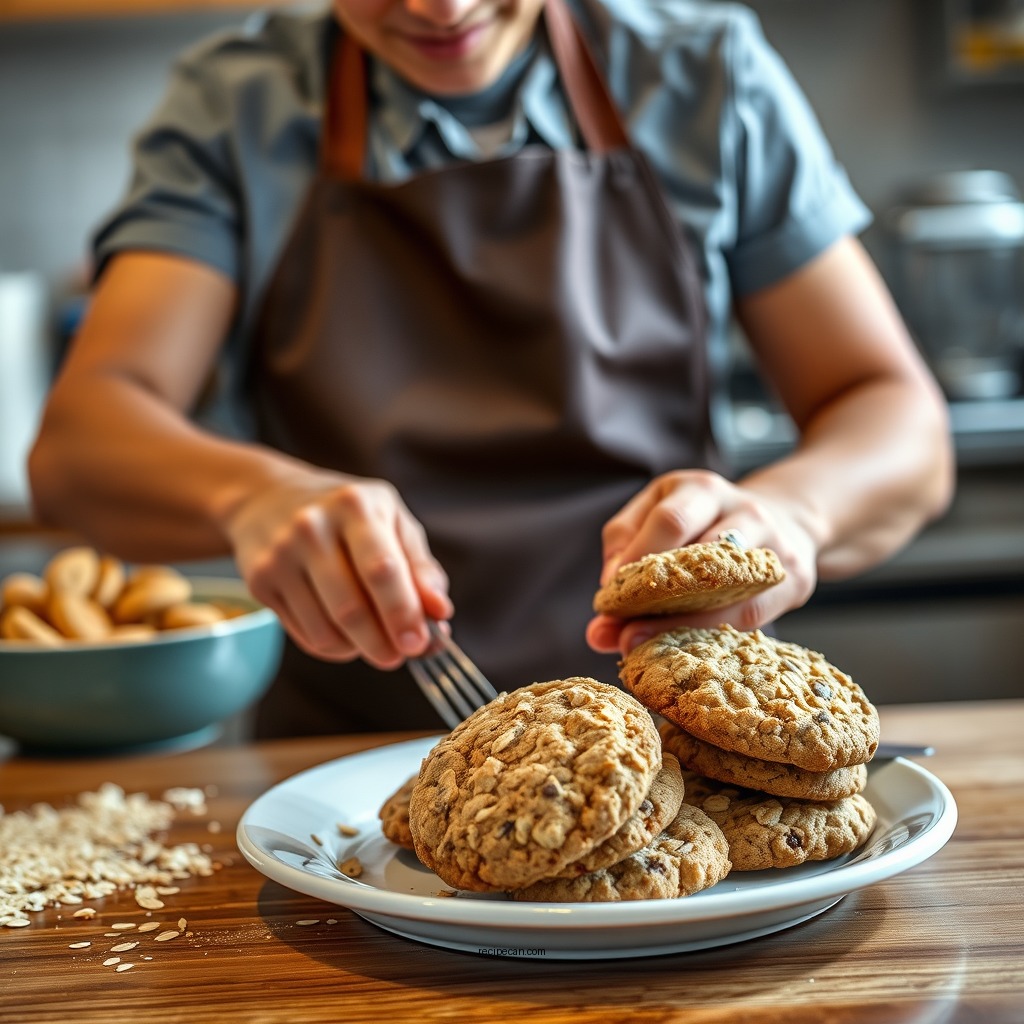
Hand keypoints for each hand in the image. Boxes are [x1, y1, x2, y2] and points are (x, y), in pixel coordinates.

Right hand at [223, 471, 451, 668]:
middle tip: (399, 656)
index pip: (381, 569)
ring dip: (358, 649)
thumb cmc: (347, 514)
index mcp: (354, 506)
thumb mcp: (391, 520)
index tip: (419, 643)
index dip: (402, 612)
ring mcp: (280, 555)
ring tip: (373, 638)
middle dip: (382, 643)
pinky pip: (306, 637)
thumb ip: (420, 567)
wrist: (268, 497)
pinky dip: (334, 647)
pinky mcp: (259, 582)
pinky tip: (344, 631)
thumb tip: (440, 612)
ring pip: (326, 631)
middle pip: (351, 608)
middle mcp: (312, 527)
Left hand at [585, 469, 818, 655]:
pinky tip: (687, 650)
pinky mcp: (795, 579)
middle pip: (702, 556)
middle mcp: (745, 511)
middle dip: (658, 599)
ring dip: (686, 623)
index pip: (670, 521)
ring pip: (732, 590)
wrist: (783, 518)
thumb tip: (602, 606)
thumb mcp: (657, 512)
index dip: (637, 561)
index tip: (608, 598)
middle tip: (624, 634)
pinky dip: (715, 634)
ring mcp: (776, 544)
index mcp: (702, 489)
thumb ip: (622, 549)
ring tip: (651, 645)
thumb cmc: (701, 520)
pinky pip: (753, 615)